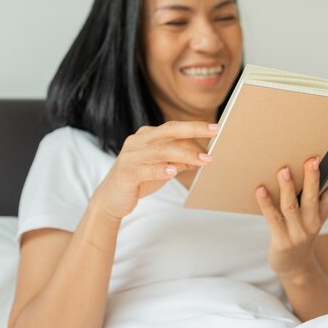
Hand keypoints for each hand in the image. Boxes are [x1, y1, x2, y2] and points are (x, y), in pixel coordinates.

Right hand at [91, 121, 218, 220]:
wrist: (111, 198)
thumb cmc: (139, 180)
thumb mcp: (164, 168)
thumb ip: (180, 160)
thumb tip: (203, 157)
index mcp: (147, 136)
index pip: (174, 128)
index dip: (195, 128)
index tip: (216, 129)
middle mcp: (138, 141)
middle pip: (169, 131)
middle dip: (193, 129)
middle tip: (215, 131)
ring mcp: (130, 156)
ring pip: (161, 150)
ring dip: (185, 154)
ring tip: (203, 160)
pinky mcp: (125, 173)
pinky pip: (145, 169)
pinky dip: (160, 170)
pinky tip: (173, 172)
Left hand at [255, 155, 327, 278]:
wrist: (294, 266)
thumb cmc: (299, 233)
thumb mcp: (311, 217)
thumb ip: (309, 197)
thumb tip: (298, 167)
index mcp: (321, 214)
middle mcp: (312, 223)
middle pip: (313, 198)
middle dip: (312, 178)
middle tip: (312, 160)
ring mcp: (297, 232)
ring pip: (291, 207)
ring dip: (287, 188)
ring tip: (284, 171)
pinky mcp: (281, 240)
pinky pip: (272, 218)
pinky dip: (266, 203)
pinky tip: (260, 189)